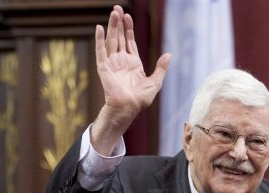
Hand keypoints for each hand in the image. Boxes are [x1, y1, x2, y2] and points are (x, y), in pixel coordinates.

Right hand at [92, 5, 170, 153]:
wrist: (129, 108)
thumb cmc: (140, 99)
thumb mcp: (155, 82)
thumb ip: (161, 68)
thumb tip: (169, 55)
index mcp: (133, 63)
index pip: (129, 42)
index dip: (128, 29)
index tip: (127, 16)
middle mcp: (121, 61)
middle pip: (119, 37)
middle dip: (118, 23)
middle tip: (117, 8)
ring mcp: (112, 63)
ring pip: (111, 41)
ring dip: (111, 27)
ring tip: (113, 13)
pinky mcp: (105, 68)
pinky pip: (101, 51)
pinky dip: (99, 40)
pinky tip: (99, 28)